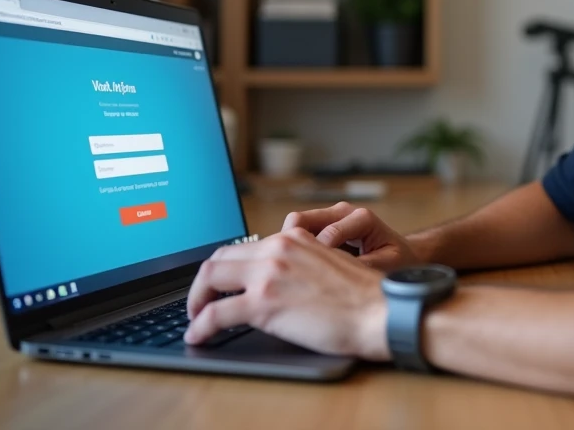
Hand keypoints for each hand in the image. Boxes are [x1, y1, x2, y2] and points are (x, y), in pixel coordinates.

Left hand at [184, 227, 389, 359]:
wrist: (378, 312)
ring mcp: (268, 275)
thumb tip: (276, 279)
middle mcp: (276, 249)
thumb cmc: (361, 296)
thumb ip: (299, 262)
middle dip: (202, 283)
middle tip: (200, 302)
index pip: (242, 246)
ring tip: (195, 318)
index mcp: (292, 238)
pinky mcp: (263, 304)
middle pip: (218, 259)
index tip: (218, 285)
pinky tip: (198, 336)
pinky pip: (215, 314)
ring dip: (195, 301)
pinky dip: (200, 326)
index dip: (224, 268)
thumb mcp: (327, 262)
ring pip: (209, 280)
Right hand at [282, 201, 421, 271]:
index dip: (316, 257)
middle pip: (301, 220)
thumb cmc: (398, 260)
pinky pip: (298, 233)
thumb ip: (364, 267)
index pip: (328, 233)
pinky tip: (296, 269)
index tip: (310, 278)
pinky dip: (293, 248)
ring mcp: (330, 216)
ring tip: (291, 272)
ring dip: (289, 246)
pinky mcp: (322, 225)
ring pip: (294, 225)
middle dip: (291, 246)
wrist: (403, 253)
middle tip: (290, 273)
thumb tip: (338, 277)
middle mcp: (343, 212)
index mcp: (362, 218)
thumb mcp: (387, 265)